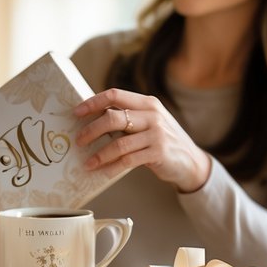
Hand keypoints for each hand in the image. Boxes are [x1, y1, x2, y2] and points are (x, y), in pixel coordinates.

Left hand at [73, 88, 211, 192]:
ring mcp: (157, 134)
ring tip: (88, 163)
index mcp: (147, 103)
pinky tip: (102, 172)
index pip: (115, 95)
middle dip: (91, 130)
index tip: (76, 113)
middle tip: (78, 141)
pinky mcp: (158, 153)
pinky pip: (128, 160)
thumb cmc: (161, 140)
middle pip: (113, 117)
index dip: (93, 102)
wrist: (190, 160)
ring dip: (99, 154)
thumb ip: (128, 117)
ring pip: (119, 143)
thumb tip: (92, 118)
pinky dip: (112, 167)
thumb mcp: (149, 122)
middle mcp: (153, 116)